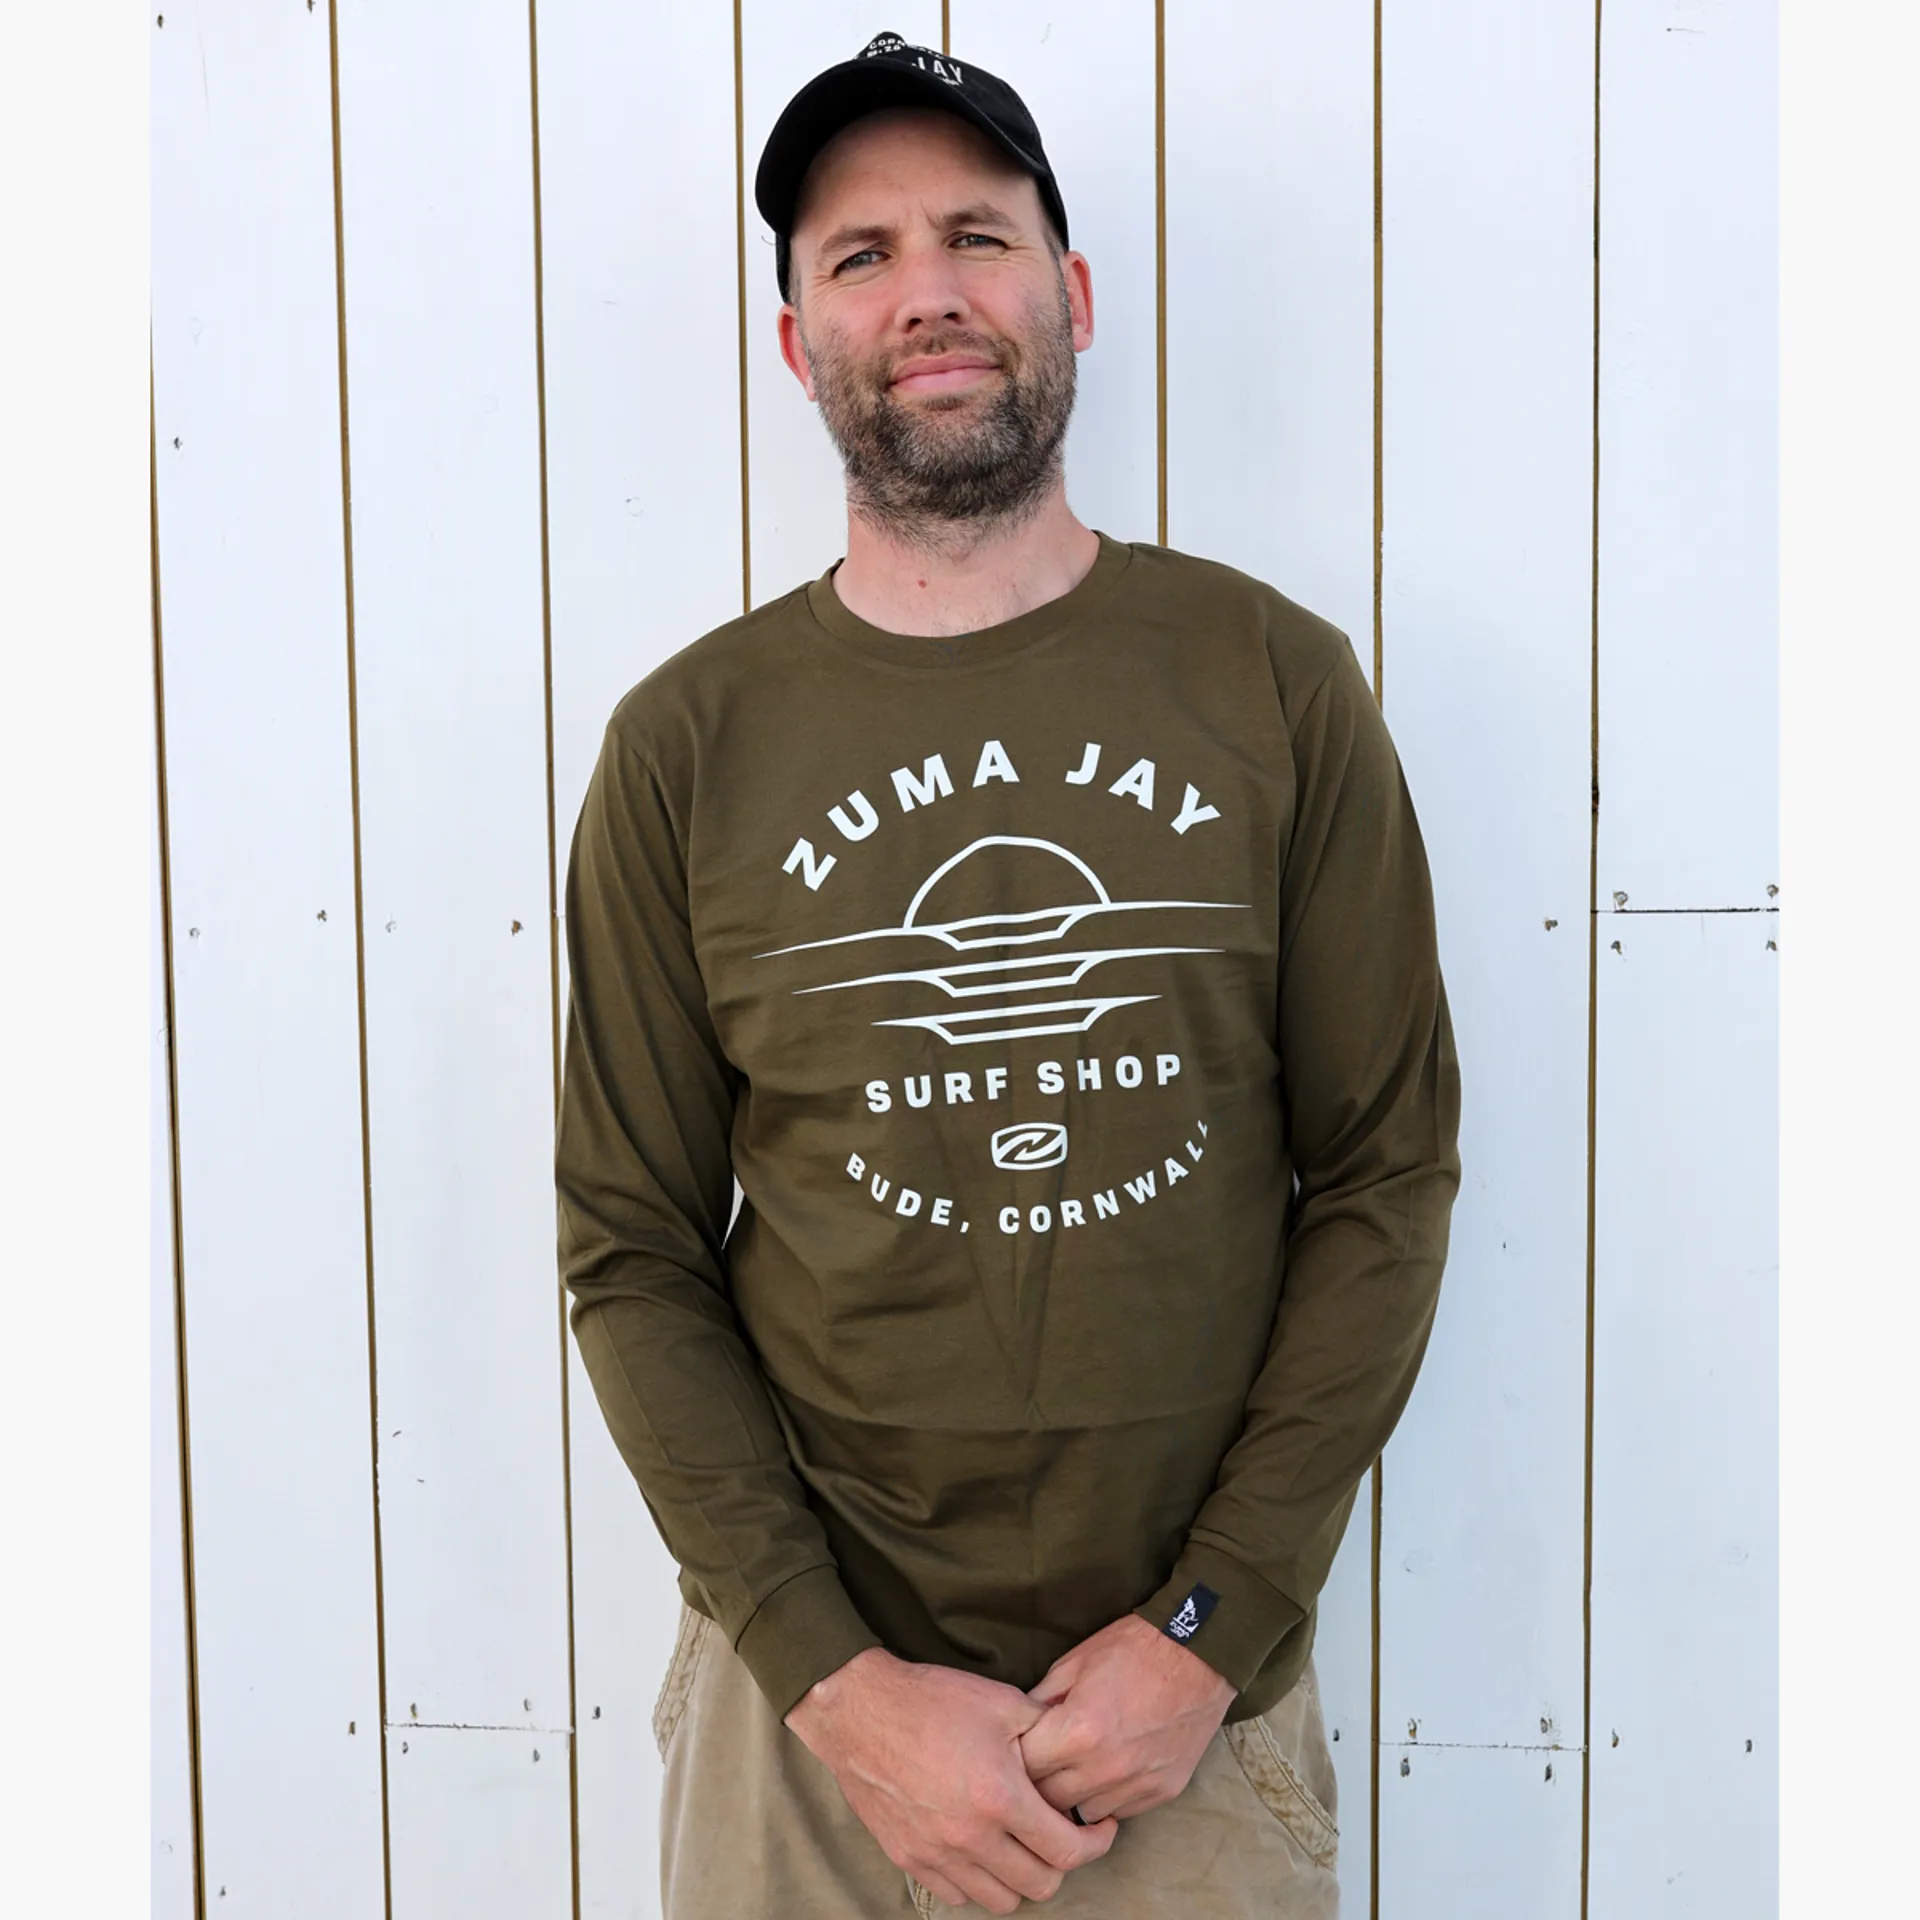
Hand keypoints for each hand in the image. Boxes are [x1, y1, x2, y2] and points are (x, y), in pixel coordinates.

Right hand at [785, 1647, 1117, 1912]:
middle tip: (1060, 1834)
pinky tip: (981, 1848)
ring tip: (1021, 1844)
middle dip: (1061, 1863)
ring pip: (999, 1900)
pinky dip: (978, 1881)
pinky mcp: (909, 1858)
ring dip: (1020, 1877)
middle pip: (1038, 1885)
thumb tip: (1077, 1748)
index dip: (1095, 1843)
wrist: (861, 1709)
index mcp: (999, 1797)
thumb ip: (1046, 1731)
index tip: (1099, 1829)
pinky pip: (958, 1895)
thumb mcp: (1001, 1701)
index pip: (1066, 1850)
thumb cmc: (932, 1700)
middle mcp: (970, 1837)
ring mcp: (936, 1853)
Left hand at [1018, 1614, 1238, 1823]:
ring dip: (1071, 1796)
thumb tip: (1016, 1727)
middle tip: (1038, 1761)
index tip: (1015, 1747)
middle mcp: (1106, 1767)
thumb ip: (1042, 1700)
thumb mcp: (1075, 1662)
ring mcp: (1137, 1785)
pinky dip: (1105, 1797)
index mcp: (1079, 1730)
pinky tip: (1104, 1771)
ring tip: (1071, 1768)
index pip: (1025, 1767)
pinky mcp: (1161, 1793)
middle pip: (1049, 1801)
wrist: (1198, 1653)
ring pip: (1082, 1815)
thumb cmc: (1133, 1649)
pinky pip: (1119, 1811)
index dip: (1014, 1756)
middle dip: (1036, 1783)